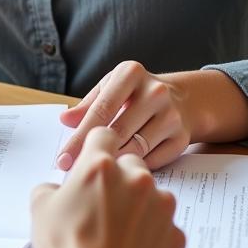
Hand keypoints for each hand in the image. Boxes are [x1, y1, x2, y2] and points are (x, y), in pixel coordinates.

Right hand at [31, 127, 184, 247]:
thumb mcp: (41, 210)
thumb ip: (51, 189)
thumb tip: (58, 191)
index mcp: (100, 166)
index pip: (104, 134)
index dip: (97, 147)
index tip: (94, 160)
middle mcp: (136, 179)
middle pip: (132, 162)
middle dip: (119, 178)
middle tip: (103, 204)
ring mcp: (161, 209)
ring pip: (152, 195)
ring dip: (139, 206)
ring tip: (118, 234)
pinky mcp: (176, 237)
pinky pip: (164, 226)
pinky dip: (151, 235)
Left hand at [57, 61, 190, 170]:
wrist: (184, 99)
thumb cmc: (136, 93)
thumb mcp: (111, 87)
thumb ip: (88, 104)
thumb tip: (65, 120)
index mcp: (131, 73)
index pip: (101, 110)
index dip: (80, 136)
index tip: (63, 157)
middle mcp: (154, 92)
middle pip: (118, 131)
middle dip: (93, 153)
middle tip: (71, 170)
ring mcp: (171, 115)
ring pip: (136, 149)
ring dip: (114, 163)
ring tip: (94, 174)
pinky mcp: (182, 137)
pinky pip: (153, 160)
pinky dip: (134, 168)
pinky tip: (121, 173)